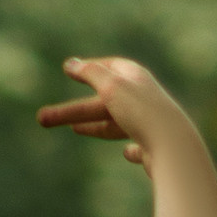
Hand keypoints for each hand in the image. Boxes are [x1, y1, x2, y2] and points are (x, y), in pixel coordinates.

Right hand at [37, 57, 190, 176]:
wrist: (175, 148)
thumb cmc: (142, 112)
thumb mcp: (111, 86)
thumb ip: (89, 73)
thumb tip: (71, 63)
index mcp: (137, 78)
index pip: (112, 66)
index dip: (91, 68)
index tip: (73, 70)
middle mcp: (145, 99)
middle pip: (103, 102)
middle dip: (72, 111)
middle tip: (41, 120)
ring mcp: (151, 125)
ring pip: (117, 124)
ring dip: (94, 126)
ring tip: (74, 130)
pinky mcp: (156, 150)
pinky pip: (141, 146)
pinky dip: (131, 149)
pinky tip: (127, 153)